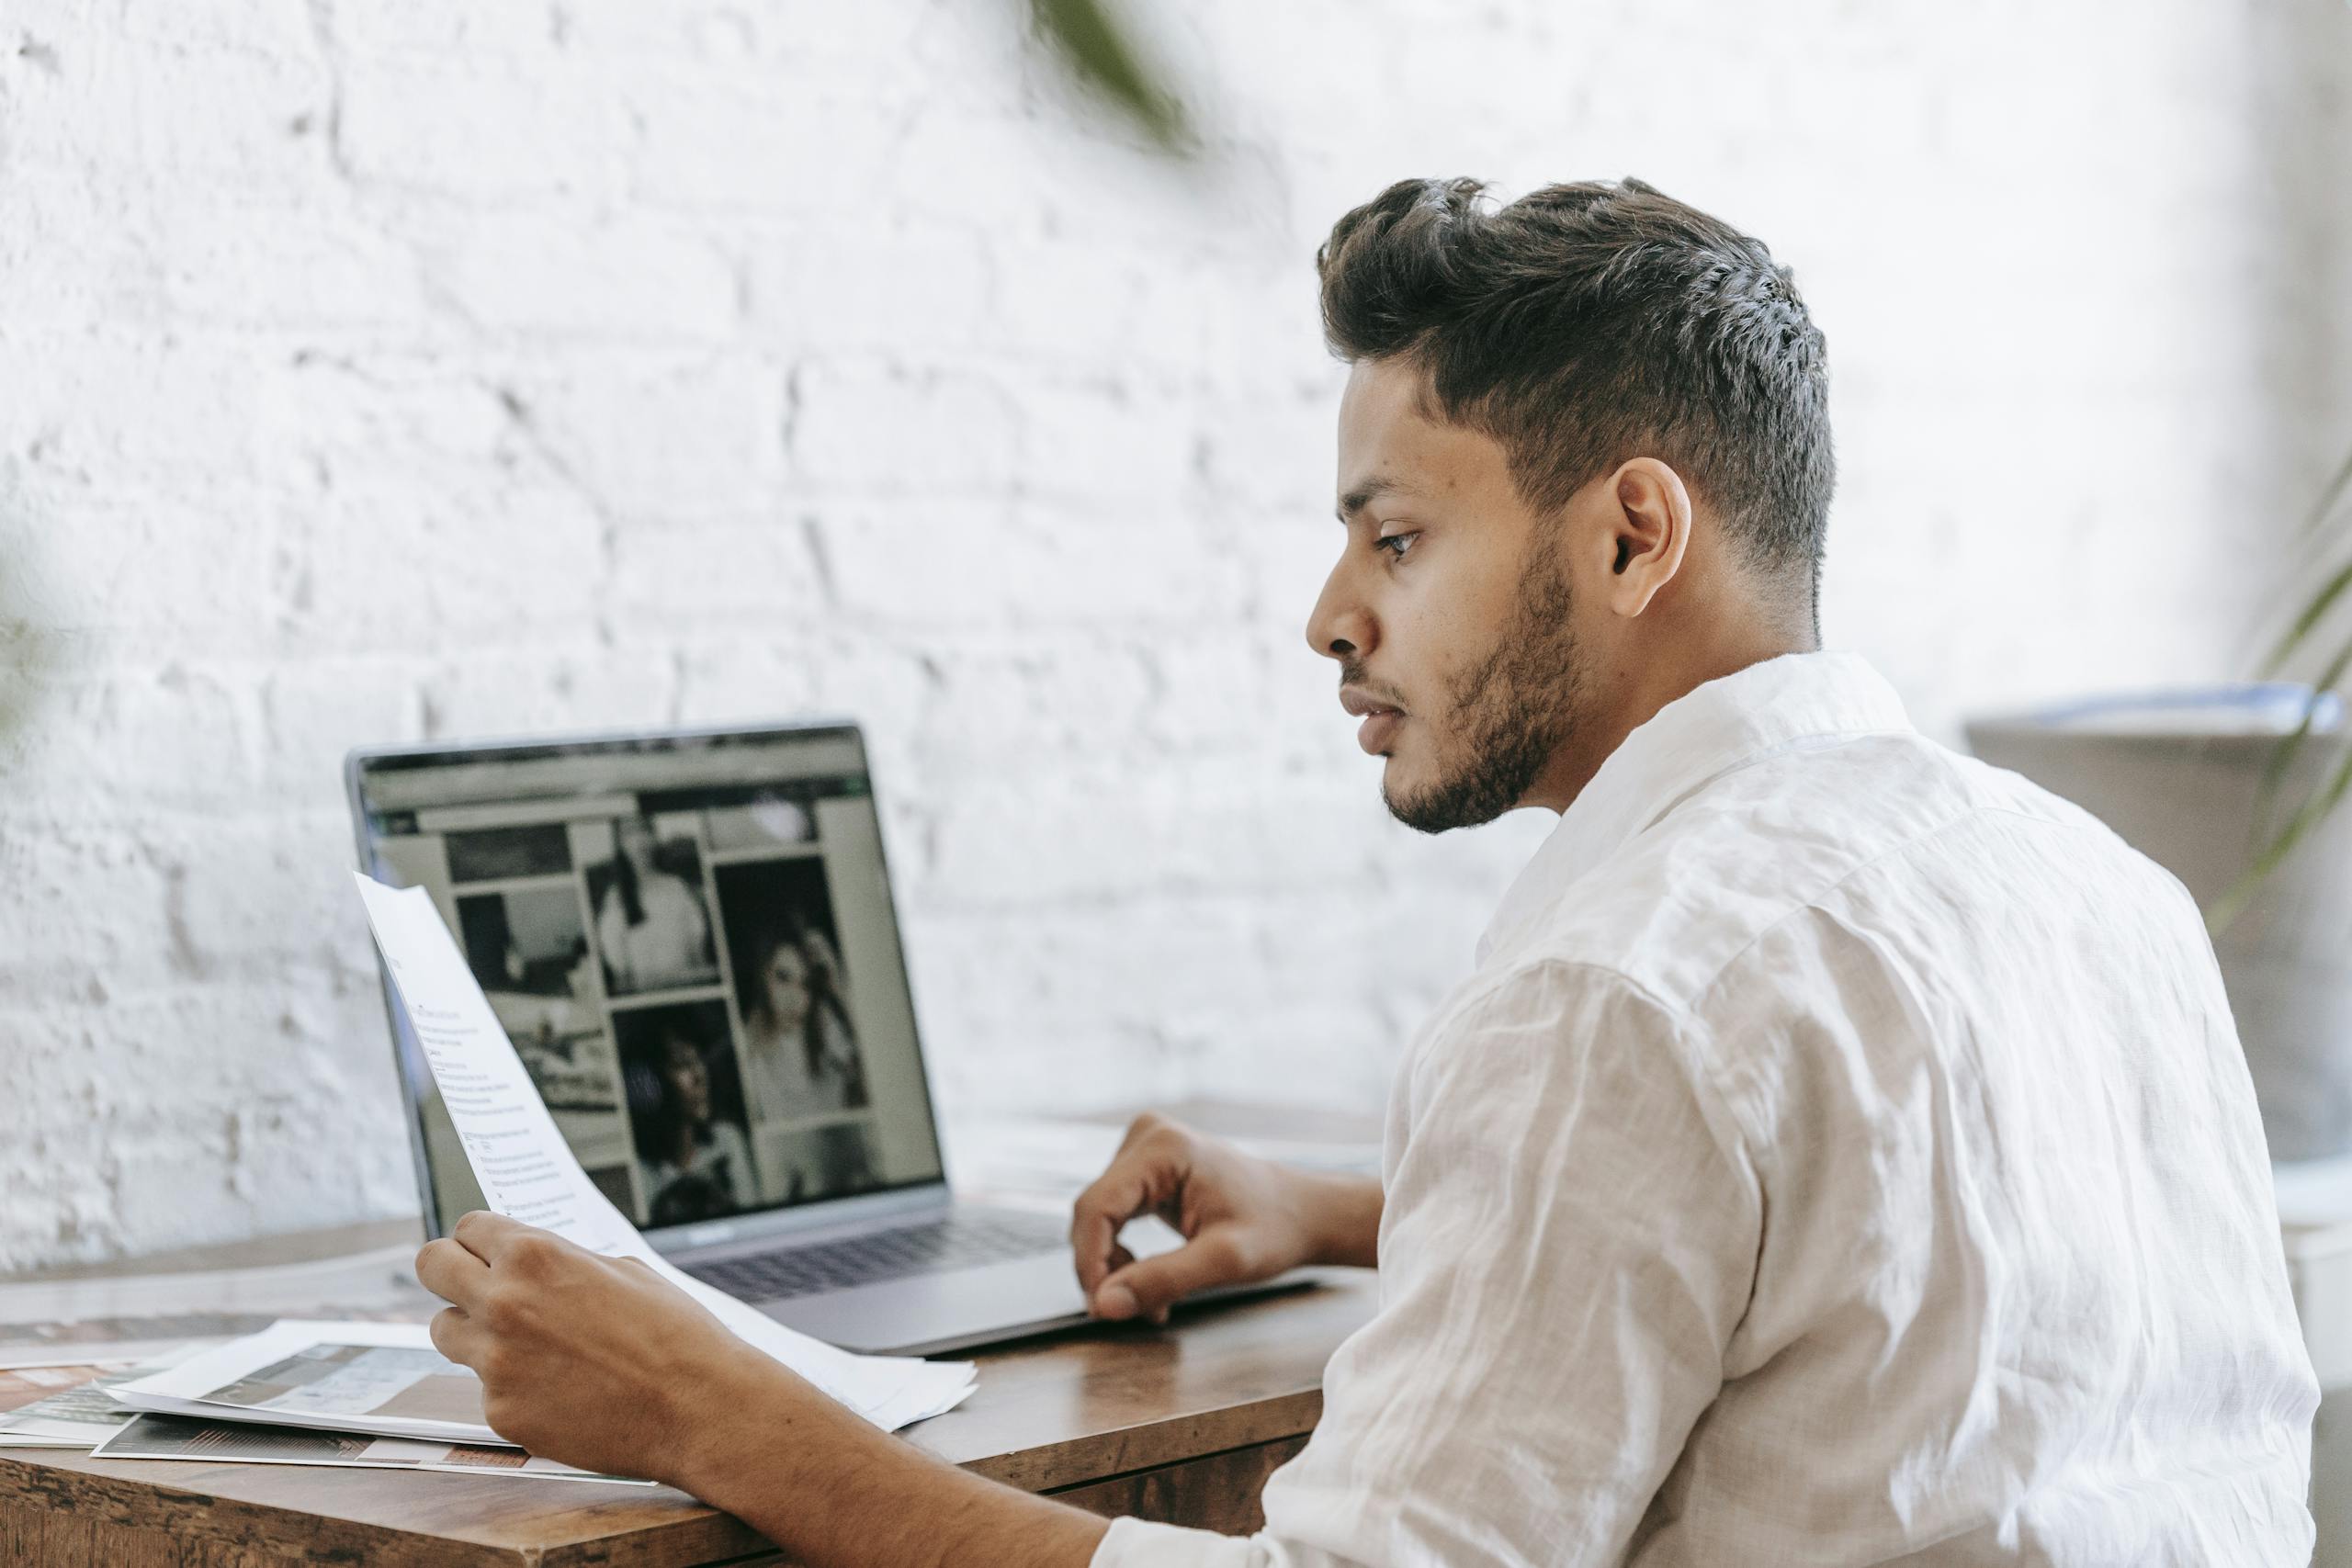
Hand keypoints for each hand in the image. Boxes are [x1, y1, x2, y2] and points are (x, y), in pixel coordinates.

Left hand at [414, 1212, 843, 1486]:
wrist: (700, 1408)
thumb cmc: (675, 1335)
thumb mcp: (623, 1270)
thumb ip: (564, 1262)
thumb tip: (530, 1263)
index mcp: (537, 1255)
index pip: (468, 1226)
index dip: (481, 1238)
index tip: (487, 1252)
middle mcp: (504, 1302)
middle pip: (431, 1265)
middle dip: (449, 1269)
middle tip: (470, 1283)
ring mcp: (496, 1361)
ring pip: (443, 1330)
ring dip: (471, 1329)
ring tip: (519, 1342)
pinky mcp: (500, 1411)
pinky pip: (484, 1387)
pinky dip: (512, 1385)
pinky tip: (558, 1389)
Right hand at [1068, 1113, 1379, 1323]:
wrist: (1300, 1213)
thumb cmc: (1274, 1229)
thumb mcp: (1223, 1261)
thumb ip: (1162, 1280)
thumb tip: (1103, 1304)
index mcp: (1163, 1148)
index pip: (1096, 1207)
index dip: (1090, 1262)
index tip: (1103, 1308)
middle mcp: (1147, 1137)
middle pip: (1093, 1213)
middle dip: (1104, 1269)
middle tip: (1133, 1312)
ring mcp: (1144, 1150)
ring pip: (1098, 1219)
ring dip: (1114, 1266)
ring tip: (1151, 1302)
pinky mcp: (1145, 1168)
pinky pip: (1112, 1216)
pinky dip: (1122, 1255)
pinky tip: (1149, 1281)